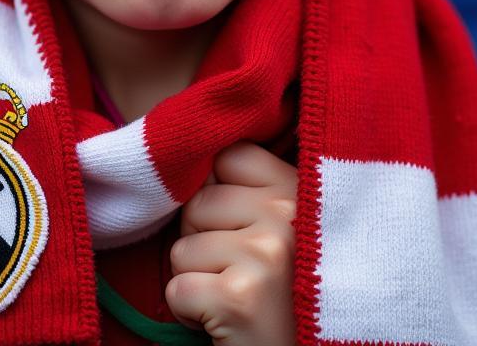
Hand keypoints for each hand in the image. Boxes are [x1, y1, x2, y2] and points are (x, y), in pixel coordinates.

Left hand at [165, 142, 297, 344]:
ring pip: (181, 248)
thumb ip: (253, 191)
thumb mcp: (288, 228)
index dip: (219, 190)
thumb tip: (197, 165)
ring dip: (197, 279)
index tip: (240, 226)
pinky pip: (176, 289)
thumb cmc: (289, 292)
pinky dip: (189, 313)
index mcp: (300, 190)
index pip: (229, 156)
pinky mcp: (238, 297)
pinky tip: (226, 320)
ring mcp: (264, 255)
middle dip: (203, 241)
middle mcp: (287, 215)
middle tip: (241, 273)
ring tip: (237, 296)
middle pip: (198, 203)